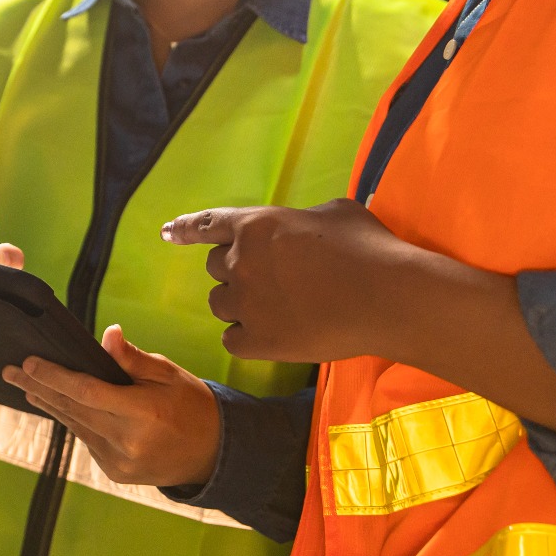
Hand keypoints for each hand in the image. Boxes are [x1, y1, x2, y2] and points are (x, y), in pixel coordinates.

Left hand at [1, 325, 221, 485]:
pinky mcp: (115, 473)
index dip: (55, 376)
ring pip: (75, 426)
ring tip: (24, 385)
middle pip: (72, 409)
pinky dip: (72, 420)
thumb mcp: (170, 375)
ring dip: (49, 404)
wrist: (213, 454)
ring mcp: (120, 461)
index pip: (87, 391)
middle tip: (10, 371)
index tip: (30, 362)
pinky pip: (86, 440)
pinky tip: (55, 405)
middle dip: (39, 387)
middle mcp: (128, 441)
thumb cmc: (192, 406)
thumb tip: (107, 334)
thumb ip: (133, 359)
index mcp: (144, 413)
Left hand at [164, 199, 555, 439]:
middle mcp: (241, 264)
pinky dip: (246, 336)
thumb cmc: (367, 248)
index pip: (207, 225)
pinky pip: (232, 339)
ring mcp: (246, 305)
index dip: (186, 229)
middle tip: (269, 278)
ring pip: (221, 305)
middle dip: (236, 271)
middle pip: (216, 269)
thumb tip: (305, 228)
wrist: (387, 297)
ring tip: (277, 307)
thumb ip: (302, 220)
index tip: (168, 233)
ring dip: (240, 304)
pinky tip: (271, 333)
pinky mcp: (257, 342)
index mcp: (256, 226)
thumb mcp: (334, 212)